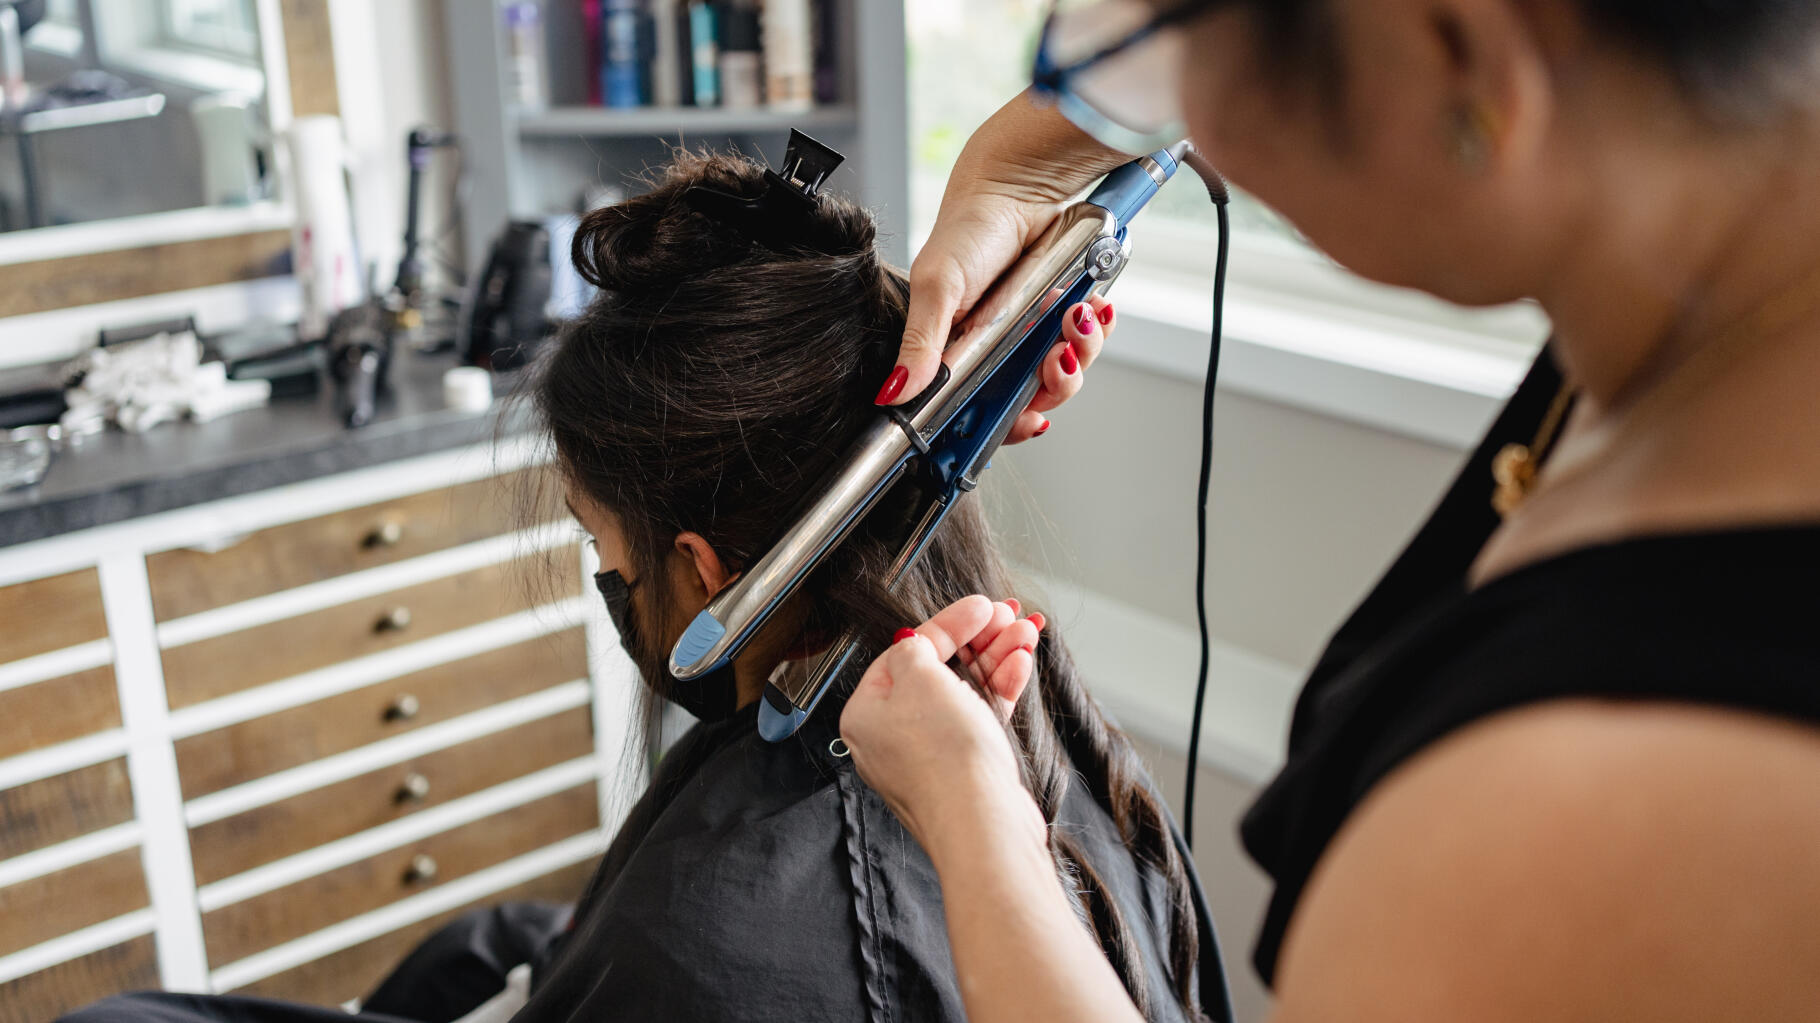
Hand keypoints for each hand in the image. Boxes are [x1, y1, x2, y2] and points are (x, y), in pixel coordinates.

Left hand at [839, 595, 1047, 855]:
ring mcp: (930, 754)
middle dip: (979, 639)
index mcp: (866, 714)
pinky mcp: (964, 769)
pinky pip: (979, 719)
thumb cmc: (943, 759)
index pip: (905, 651)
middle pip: (938, 669)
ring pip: (964, 692)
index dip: (948, 623)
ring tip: (1026, 633)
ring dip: (997, 658)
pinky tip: (1021, 664)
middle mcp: (892, 736)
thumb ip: (916, 649)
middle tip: (1008, 615)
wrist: (982, 823)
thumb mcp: (920, 678)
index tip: (979, 606)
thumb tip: (918, 642)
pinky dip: (1000, 690)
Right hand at [882, 93, 1124, 442]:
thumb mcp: (936, 287)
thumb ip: (919, 345)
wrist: (1020, 181)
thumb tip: (895, 394)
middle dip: (1052, 385)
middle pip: (1032, 397)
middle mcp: (995, 348)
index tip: (1026, 420)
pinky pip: (1089, 338)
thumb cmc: (968, 228)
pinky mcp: (1065, 311)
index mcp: (956, 352)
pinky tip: (1091, 307)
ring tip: (1076, 320)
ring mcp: (1033, 330)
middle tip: (1055, 360)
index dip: (1006, 423)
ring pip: (1067, 371)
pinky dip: (1095, 328)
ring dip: (1080, 352)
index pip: (980, 408)